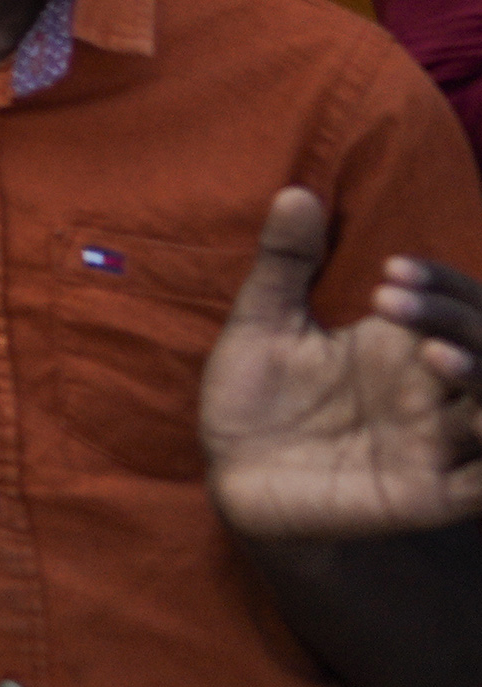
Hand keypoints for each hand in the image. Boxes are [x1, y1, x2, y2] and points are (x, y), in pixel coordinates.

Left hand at [203, 187, 481, 542]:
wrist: (230, 475)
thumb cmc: (254, 396)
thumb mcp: (262, 323)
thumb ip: (284, 262)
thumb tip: (297, 192)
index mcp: (405, 347)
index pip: (460, 305)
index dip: (443, 284)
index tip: (390, 268)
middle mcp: (434, 391)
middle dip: (460, 319)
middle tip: (392, 299)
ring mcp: (438, 443)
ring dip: (481, 378)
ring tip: (435, 354)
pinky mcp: (430, 494)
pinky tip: (473, 427)